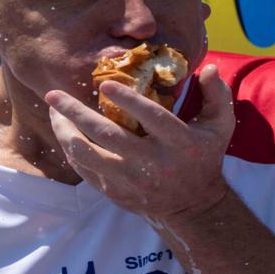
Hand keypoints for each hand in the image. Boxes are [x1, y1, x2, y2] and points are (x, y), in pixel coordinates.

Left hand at [45, 65, 236, 222]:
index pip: (151, 118)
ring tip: (54, 112)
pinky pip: (86, 171)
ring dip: (65, 132)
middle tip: (54, 94)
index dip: (128, 101)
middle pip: (108, 136)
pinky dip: (72, 151)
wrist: (193, 206)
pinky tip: (64, 133)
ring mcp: (132, 181)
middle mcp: (154, 164)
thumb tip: (206, 67)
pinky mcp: (117, 193)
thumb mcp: (220, 127)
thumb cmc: (204, 158)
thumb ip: (217, 95)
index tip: (105, 84)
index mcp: (180, 144)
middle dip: (76, 113)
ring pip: (89, 156)